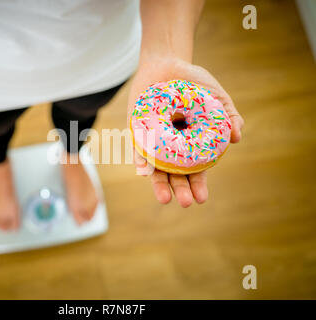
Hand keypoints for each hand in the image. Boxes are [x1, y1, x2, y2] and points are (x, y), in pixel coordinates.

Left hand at [128, 57, 243, 206]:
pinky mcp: (137, 130)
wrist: (167, 63)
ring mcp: (153, 140)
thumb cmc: (194, 83)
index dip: (198, 185)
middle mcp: (171, 146)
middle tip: (186, 203)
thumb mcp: (217, 98)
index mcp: (190, 145)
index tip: (202, 198)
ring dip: (159, 183)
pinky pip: (138, 147)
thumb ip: (228, 116)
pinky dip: (140, 159)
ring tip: (165, 198)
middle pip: (174, 173)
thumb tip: (237, 137)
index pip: (194, 170)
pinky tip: (143, 172)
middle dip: (180, 189)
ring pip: (155, 166)